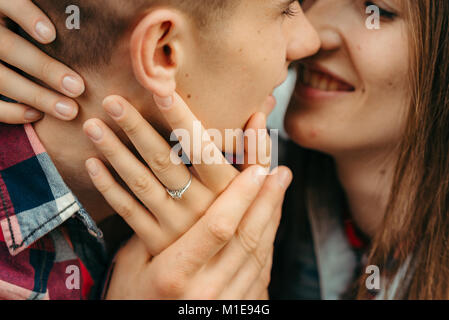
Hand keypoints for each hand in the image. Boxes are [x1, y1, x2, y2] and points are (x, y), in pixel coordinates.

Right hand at [0, 0, 83, 123]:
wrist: (14, 52)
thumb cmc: (49, 30)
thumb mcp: (48, 11)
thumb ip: (68, 10)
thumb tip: (118, 4)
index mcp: (3, 7)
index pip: (9, 3)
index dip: (26, 15)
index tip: (51, 34)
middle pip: (7, 47)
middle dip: (44, 69)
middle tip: (79, 87)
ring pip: (0, 79)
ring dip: (37, 96)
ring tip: (70, 110)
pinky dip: (11, 112)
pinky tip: (37, 116)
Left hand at [83, 93, 272, 254]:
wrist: (222, 272)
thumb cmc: (240, 219)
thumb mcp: (256, 189)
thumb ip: (257, 153)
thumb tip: (260, 114)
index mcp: (226, 189)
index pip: (202, 148)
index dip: (181, 120)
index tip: (161, 90)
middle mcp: (199, 206)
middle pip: (163, 161)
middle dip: (136, 128)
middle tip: (113, 101)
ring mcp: (175, 226)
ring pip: (140, 183)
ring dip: (114, 153)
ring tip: (92, 125)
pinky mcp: (155, 241)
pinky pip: (128, 211)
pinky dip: (108, 187)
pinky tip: (91, 163)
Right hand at [105, 165, 289, 299]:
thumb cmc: (130, 301)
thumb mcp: (130, 266)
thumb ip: (154, 231)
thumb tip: (181, 195)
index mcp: (174, 276)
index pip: (217, 228)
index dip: (240, 196)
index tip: (256, 170)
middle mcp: (206, 291)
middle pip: (248, 238)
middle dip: (267, 200)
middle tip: (281, 172)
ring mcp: (226, 304)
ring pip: (260, 254)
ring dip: (273, 218)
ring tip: (279, 190)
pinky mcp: (239, 308)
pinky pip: (261, 271)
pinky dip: (268, 241)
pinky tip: (270, 221)